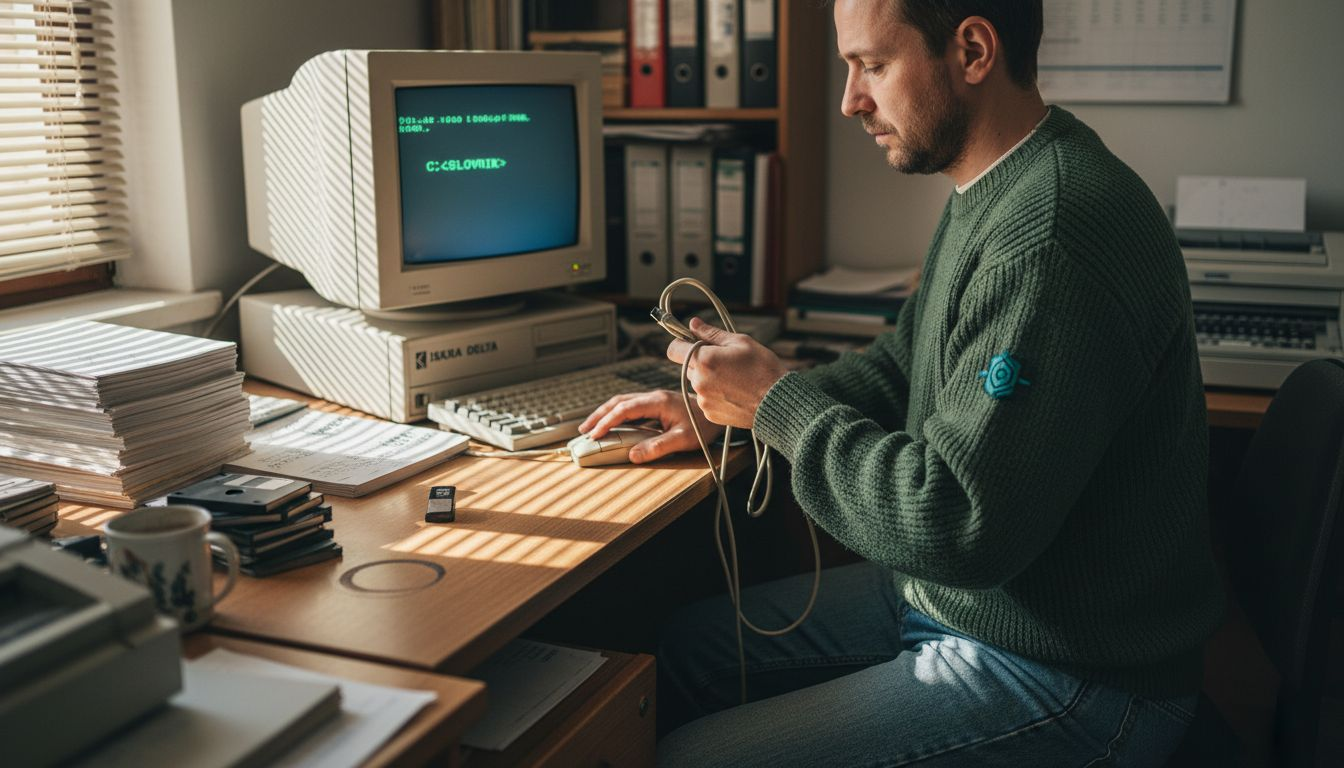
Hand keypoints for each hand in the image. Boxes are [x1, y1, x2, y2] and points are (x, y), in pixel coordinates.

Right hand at [578, 389, 723, 463]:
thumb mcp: (683, 440)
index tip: (594, 435)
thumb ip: (657, 447)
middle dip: (598, 415)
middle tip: (583, 430)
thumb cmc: (705, 426)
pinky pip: (631, 407)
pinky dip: (617, 414)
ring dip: (605, 413)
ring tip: (592, 427)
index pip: (624, 410)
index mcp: (657, 403)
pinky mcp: (658, 405)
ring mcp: (655, 400)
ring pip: (623, 402)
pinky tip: (613, 424)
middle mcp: (653, 398)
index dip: (607, 421)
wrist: (720, 412)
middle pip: (618, 402)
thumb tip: (632, 456)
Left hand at [666, 317, 787, 428]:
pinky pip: (704, 398)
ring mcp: (703, 400)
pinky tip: (733, 392)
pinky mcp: (709, 414)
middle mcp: (699, 381)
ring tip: (732, 378)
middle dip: (700, 361)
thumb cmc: (763, 368)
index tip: (693, 342)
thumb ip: (712, 333)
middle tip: (724, 361)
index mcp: (704, 360)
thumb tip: (693, 323)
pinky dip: (714, 394)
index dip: (682, 343)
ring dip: (707, 378)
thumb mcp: (741, 342)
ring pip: (696, 383)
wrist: (777, 402)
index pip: (674, 349)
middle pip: (687, 366)